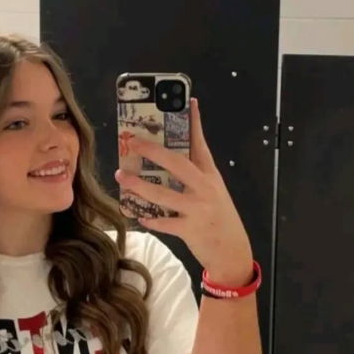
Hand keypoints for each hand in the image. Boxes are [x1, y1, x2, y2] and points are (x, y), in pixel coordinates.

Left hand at [114, 98, 252, 285]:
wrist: (232, 251)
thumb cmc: (219, 218)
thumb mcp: (214, 192)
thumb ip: (197, 176)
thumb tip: (171, 159)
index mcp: (210, 175)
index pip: (201, 144)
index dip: (194, 123)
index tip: (188, 102)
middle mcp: (205, 188)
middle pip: (176, 163)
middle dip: (152, 151)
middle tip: (132, 142)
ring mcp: (198, 209)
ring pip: (163, 194)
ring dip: (139, 185)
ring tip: (122, 177)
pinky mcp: (190, 230)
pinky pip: (164, 222)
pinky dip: (150, 219)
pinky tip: (139, 215)